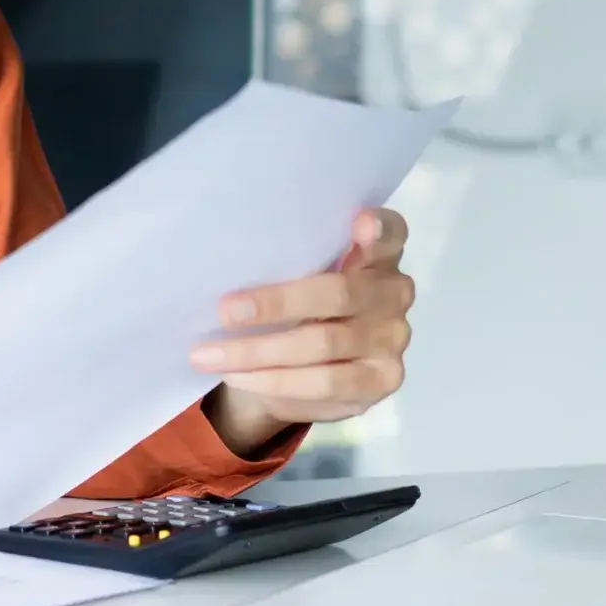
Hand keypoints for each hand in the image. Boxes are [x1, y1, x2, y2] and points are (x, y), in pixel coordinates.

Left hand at [191, 208, 415, 456]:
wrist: (303, 372)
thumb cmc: (297, 307)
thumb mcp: (296, 278)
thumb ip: (290, 263)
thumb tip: (232, 264)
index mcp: (379, 254)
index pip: (390, 233)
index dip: (378, 227)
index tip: (358, 222)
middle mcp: (394, 293)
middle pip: (339, 293)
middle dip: (276, 303)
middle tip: (225, 311)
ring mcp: (393, 338)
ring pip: (322, 343)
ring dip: (258, 351)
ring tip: (211, 354)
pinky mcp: (380, 380)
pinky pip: (323, 383)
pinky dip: (274, 381)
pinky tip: (240, 376)